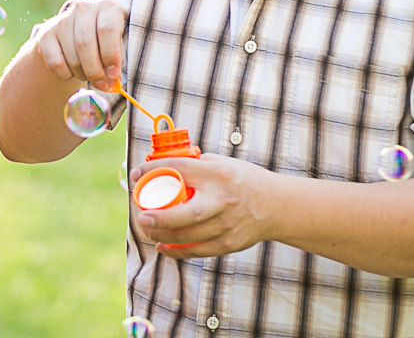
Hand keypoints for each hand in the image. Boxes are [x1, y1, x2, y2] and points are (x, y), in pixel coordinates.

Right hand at [31, 0, 125, 90]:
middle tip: (102, 85)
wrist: (75, 35)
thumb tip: (112, 80)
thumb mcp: (115, 46)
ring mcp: (62, 20)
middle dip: (95, 71)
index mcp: (106, 7)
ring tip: (88, 76)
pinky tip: (72, 72)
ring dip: (82, 74)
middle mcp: (83, 9)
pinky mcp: (46, 34)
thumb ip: (116, 61)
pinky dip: (66, 75)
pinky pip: (55, 63)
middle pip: (86, 44)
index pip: (107, 29)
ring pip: (72, 57)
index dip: (111, 55)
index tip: (113, 75)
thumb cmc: (103, 43)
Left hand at [130, 154, 275, 256]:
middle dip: (159, 217)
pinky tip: (163, 246)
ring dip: (163, 235)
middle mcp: (223, 200)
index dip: (153, 171)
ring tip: (148, 230)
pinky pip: (197, 250)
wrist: (276, 205)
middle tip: (141, 216)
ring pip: (188, 236)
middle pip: (185, 213)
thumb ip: (196, 164)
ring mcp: (227, 224)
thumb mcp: (223, 163)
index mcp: (218, 174)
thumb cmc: (243, 180)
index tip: (136, 174)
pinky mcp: (229, 243)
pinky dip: (177, 250)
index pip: (180, 170)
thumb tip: (163, 164)